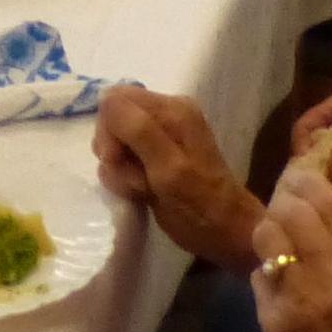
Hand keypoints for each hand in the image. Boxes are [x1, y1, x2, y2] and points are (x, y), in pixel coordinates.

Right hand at [91, 84, 266, 270]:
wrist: (224, 231)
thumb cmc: (199, 204)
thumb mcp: (167, 167)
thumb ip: (138, 130)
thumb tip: (106, 99)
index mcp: (171, 108)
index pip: (114, 100)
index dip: (109, 131)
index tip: (117, 160)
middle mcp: (165, 114)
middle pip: (112, 119)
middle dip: (114, 152)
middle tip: (134, 179)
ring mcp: (160, 135)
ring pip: (114, 141)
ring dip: (119, 169)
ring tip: (142, 188)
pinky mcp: (155, 156)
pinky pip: (123, 157)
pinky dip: (125, 177)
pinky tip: (142, 192)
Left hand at [253, 168, 331, 331]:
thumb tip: (325, 220)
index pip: (331, 202)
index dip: (308, 183)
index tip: (300, 179)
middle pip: (294, 209)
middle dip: (284, 198)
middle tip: (282, 200)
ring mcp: (302, 297)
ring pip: (268, 234)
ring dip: (268, 230)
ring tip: (275, 237)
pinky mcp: (274, 322)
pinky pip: (260, 276)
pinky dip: (266, 272)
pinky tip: (277, 281)